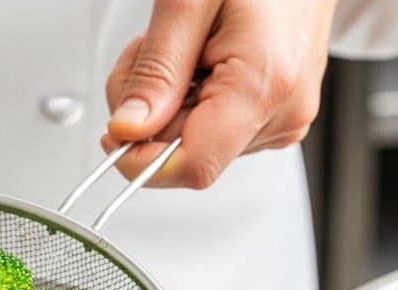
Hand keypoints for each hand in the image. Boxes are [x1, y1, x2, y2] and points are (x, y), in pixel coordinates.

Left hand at [103, 0, 337, 188]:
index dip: (143, 158)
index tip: (113, 133)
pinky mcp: (278, 120)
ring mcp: (284, 120)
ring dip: (170, 103)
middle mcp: (282, 112)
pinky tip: (205, 61)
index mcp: (264, 83)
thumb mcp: (189, 0)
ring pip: (198, 144)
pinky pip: (217, 131)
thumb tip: (128, 129)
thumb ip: (157, 69)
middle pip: (189, 154)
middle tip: (148, 53)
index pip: (194, 164)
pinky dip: (193, 101)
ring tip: (186, 47)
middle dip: (151, 113)